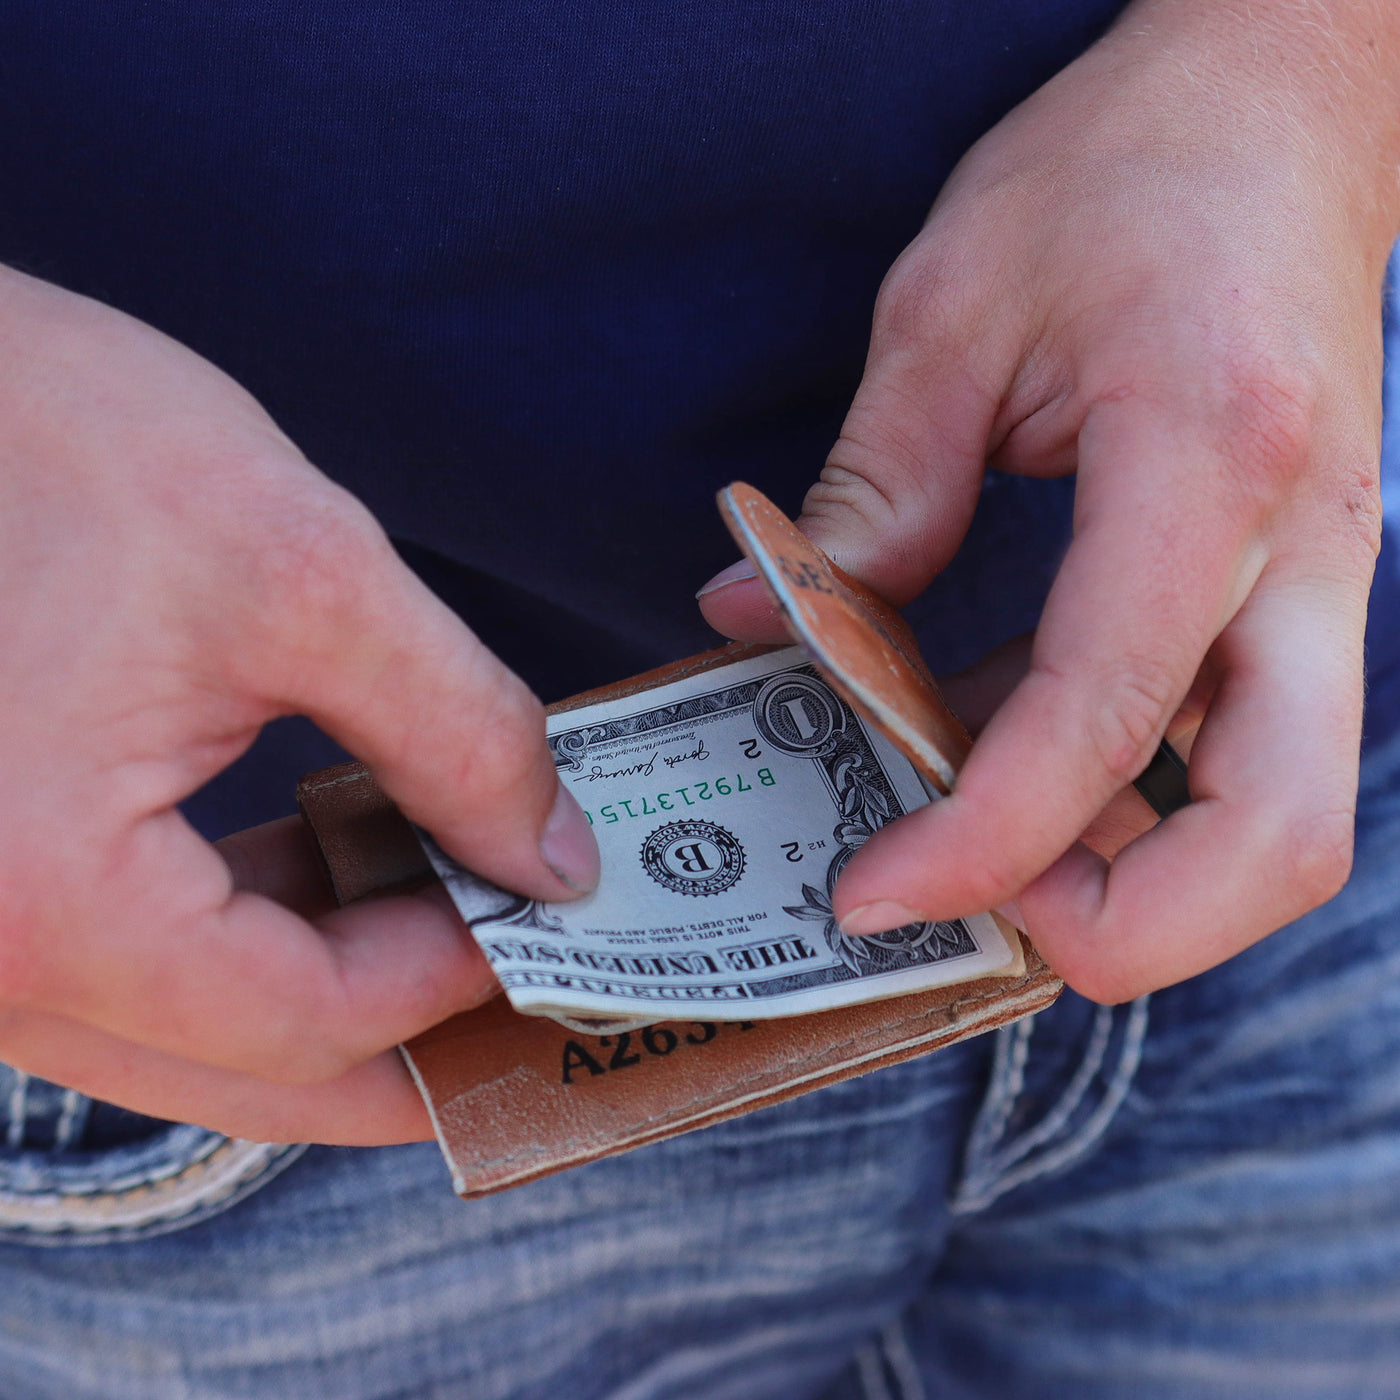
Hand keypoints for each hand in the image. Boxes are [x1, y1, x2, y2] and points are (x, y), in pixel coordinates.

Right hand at [0, 266, 598, 1143]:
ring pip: (187, 1031)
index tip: (550, 917)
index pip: (309, 1023)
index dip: (453, 981)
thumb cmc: (37, 435)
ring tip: (448, 900)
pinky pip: (126, 962)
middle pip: (247, 1070)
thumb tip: (552, 860)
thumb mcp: (299, 569)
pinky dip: (242, 932)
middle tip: (523, 977)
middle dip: (402, 1032)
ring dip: (329, 978)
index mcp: (38, 904)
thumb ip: (458, 731)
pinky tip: (333, 862)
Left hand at [702, 0, 1399, 1000]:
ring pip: (1276, 817)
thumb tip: (759, 622)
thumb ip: (871, 491)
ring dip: (1125, 871)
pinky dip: (1126, 793)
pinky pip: (1236, 749)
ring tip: (963, 834)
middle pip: (1275, 838)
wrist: (1286, 93)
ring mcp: (1323, 578)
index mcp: (1208, 460)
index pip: (1104, 716)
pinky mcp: (1300, 587)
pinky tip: (1001, 746)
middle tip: (962, 911)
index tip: (872, 894)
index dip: (983, 843)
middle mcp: (1302, 548)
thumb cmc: (1125, 168)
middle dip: (1118, 926)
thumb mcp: (954, 308)